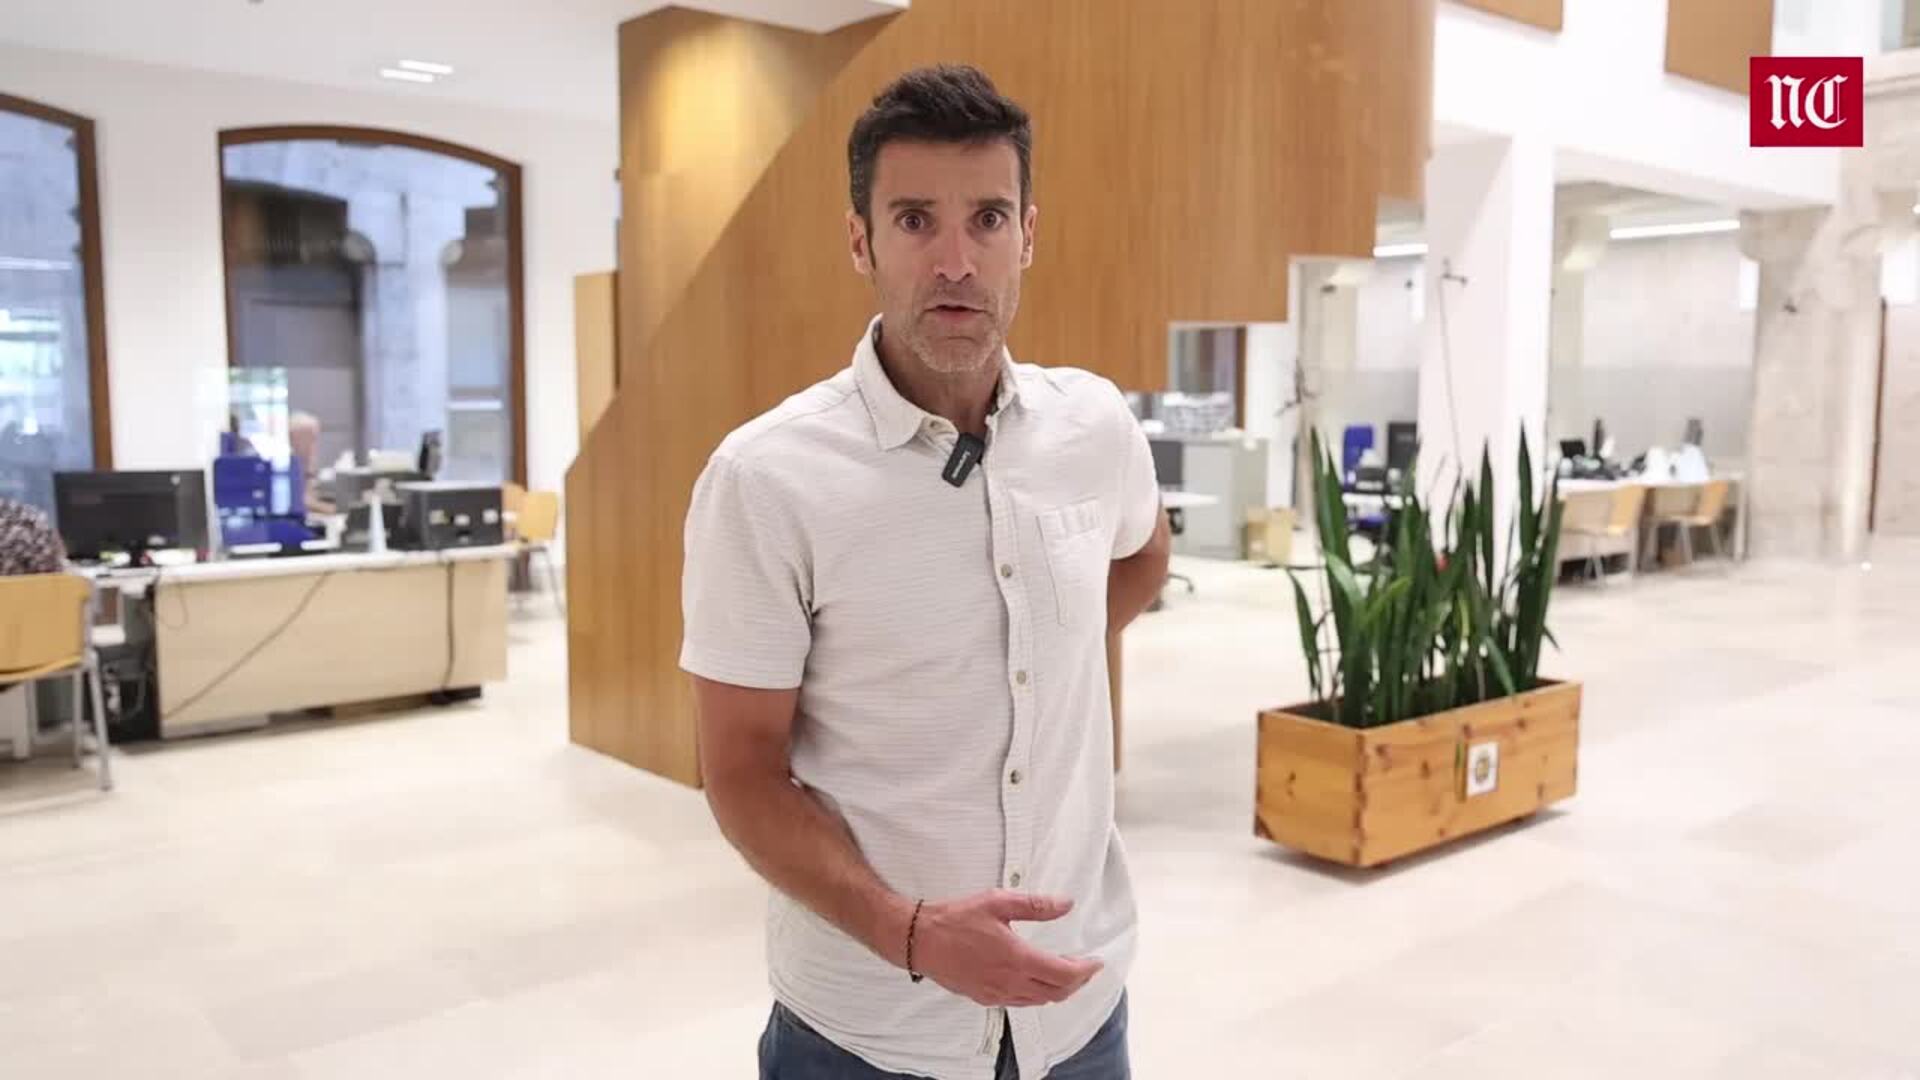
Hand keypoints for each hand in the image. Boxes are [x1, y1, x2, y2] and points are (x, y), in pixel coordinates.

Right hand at [910, 890, 1104, 1006]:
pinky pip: (1020, 1002)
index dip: (1086, 970)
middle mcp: (1010, 982)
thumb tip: (1066, 904)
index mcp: (1018, 959)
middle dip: (1077, 982)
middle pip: (1057, 992)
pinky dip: (1037, 995)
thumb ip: (1036, 905)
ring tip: (1066, 974)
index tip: (1097, 961)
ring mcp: (996, 994)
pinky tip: (1035, 981)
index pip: (1065, 974)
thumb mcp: (998, 902)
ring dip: (1058, 990)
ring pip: (1039, 1001)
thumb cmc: (956, 919)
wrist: (920, 940)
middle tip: (1086, 968)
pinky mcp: (983, 998)